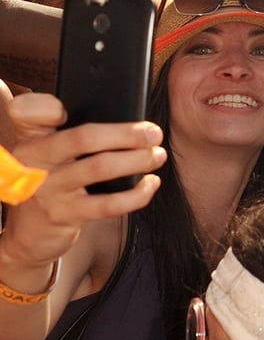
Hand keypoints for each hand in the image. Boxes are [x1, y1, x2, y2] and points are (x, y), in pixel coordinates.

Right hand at [0, 93, 164, 268]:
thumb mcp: (49, 152)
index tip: (76, 106)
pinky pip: (108, 204)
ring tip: (158, 155)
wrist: (30, 233)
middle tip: (154, 133)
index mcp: (31, 137)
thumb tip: (128, 120)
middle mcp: (34, 159)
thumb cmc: (52, 181)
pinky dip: (137, 193)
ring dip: (139, 160)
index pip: (30, 111)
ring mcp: (48, 188)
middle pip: (83, 137)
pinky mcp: (64, 214)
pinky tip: (151, 183)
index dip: (48, 106)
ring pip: (101, 167)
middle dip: (126, 133)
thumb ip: (71, 131)